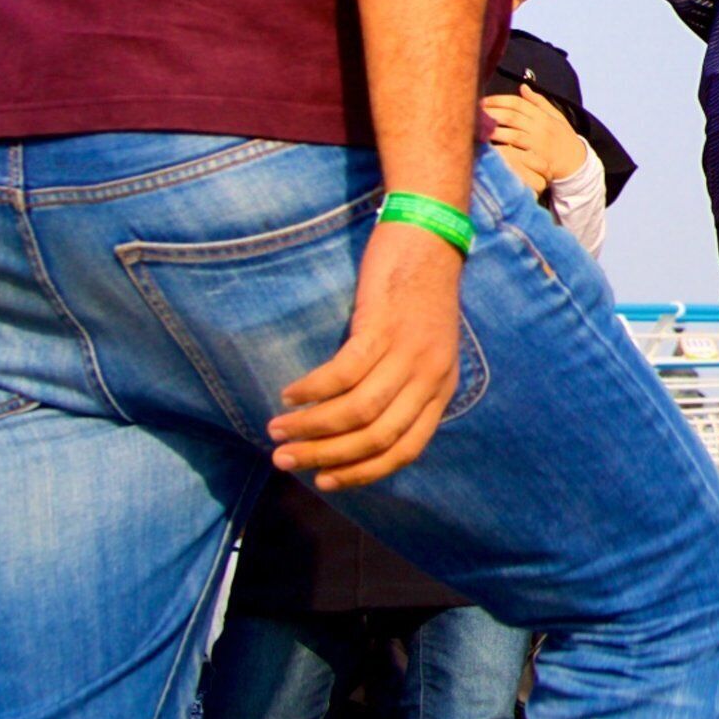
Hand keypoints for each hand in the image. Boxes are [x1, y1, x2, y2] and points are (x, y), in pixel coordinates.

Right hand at [272, 220, 464, 490]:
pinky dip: (312, 389)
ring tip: (277, 430)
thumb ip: (403, 387)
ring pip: (356, 411)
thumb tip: (356, 428)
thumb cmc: (418, 294)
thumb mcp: (424, 350)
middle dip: (326, 457)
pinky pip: (342, 373)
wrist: (429, 236)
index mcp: (441, 389)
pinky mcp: (382, 326)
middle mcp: (429, 377)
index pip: (406, 450)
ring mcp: (407, 352)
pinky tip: (289, 395)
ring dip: (311, 428)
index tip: (326, 482)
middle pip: (376, 438)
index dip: (363, 472)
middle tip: (287, 461)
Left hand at [479, 87, 582, 192]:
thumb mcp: (556, 117)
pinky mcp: (537, 160)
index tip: (482, 102)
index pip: (517, 103)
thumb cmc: (563, 138)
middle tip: (474, 113)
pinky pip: (517, 153)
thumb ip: (539, 102)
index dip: (498, 100)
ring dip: (493, 131)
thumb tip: (522, 87)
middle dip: (491, 113)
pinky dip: (503, 150)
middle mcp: (540, 127)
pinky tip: (490, 148)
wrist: (577, 163)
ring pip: (512, 134)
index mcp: (543, 115)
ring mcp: (538, 144)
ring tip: (477, 130)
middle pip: (512, 116)